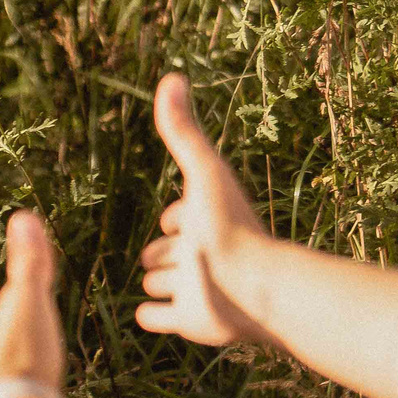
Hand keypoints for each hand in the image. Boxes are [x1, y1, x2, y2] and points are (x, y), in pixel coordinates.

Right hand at [137, 74, 276, 347]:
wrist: (252, 286)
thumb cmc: (229, 224)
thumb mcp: (203, 171)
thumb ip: (184, 130)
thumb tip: (172, 77)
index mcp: (205, 219)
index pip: (181, 215)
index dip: (175, 215)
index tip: (172, 218)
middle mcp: (201, 253)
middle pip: (175, 252)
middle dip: (163, 252)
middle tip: (152, 256)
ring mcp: (195, 289)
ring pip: (169, 284)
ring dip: (160, 282)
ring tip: (154, 281)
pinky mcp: (189, 320)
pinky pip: (164, 318)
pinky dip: (154, 315)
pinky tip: (145, 314)